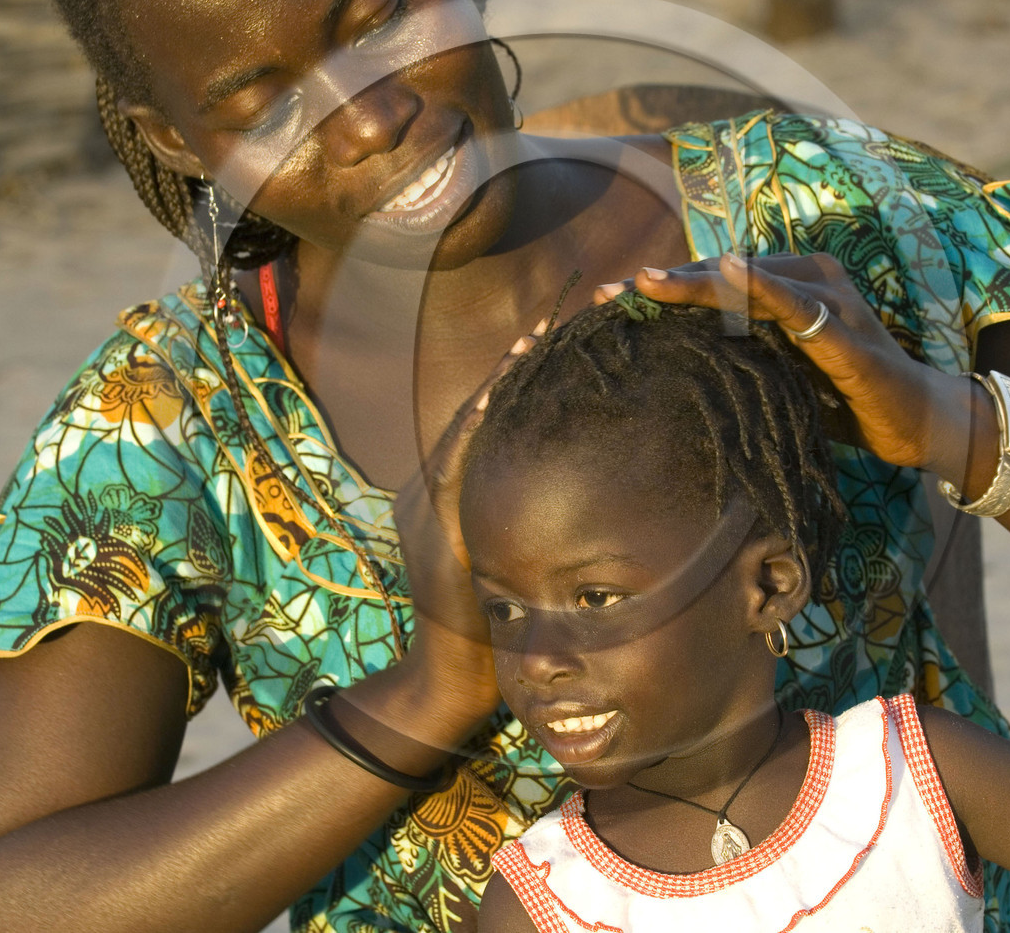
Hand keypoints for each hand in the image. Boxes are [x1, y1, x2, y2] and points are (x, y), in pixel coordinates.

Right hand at [393, 320, 549, 715]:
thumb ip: (526, 528)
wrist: (449, 687)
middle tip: (550, 323)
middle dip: (512, 369)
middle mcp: (426, 494)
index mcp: (443, 498)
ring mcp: (424, 511)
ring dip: (501, 386)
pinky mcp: (432, 532)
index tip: (550, 338)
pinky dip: (481, 430)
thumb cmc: (494, 635)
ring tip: (534, 342)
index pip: (484, 426)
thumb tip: (585, 496)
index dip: (515, 382)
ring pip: (465, 431)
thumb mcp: (510, 568)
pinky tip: (507, 398)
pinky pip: (458, 467)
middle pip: (474, 415)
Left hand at [595, 253, 969, 473]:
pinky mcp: (848, 335)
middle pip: (726, 279)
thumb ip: (744, 360)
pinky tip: (731, 271)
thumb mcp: (784, 376)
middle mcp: (812, 281)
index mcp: (792, 288)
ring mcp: (833, 303)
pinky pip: (799, 307)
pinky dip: (763, 287)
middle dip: (668, 284)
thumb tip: (678, 371)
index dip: (666, 288)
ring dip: (698, 282)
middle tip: (613, 291)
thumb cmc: (848, 401)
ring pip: (753, 287)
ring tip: (650, 281)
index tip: (610, 297)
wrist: (920, 424)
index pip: (718, 283)